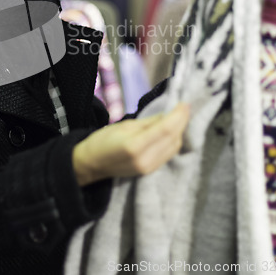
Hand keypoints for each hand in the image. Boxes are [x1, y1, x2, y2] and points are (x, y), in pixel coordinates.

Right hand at [72, 102, 189, 186]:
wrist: (91, 164)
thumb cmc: (102, 140)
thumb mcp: (124, 125)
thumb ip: (149, 122)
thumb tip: (169, 114)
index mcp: (135, 146)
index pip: (166, 129)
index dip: (179, 115)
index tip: (185, 103)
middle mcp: (145, 160)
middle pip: (173, 139)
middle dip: (182, 121)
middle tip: (184, 107)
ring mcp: (149, 168)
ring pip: (174, 147)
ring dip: (179, 131)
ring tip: (179, 117)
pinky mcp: (150, 172)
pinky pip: (168, 154)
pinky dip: (173, 141)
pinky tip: (172, 131)